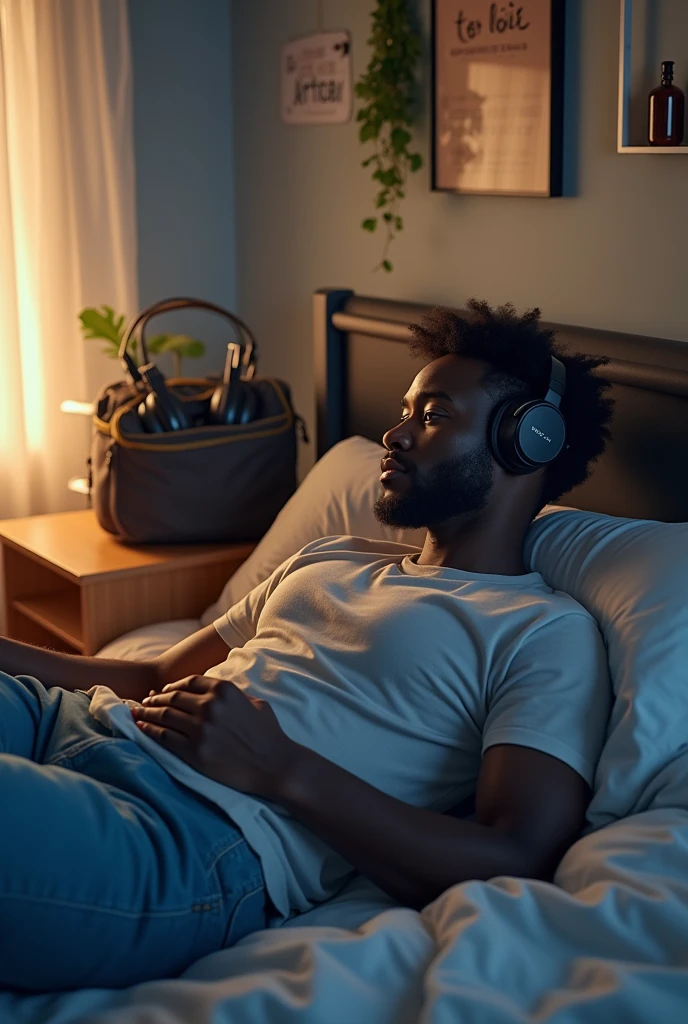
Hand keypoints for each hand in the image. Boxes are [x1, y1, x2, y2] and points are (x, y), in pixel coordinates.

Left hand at [131, 675, 297, 799]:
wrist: (275, 764)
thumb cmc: (269, 735)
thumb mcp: (254, 703)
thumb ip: (232, 695)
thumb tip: (211, 693)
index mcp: (224, 690)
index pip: (187, 682)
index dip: (171, 686)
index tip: (162, 692)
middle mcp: (209, 705)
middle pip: (172, 697)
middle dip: (154, 700)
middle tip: (143, 703)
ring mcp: (201, 729)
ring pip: (164, 715)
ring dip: (146, 713)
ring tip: (136, 714)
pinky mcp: (195, 752)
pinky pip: (164, 737)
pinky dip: (149, 731)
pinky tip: (140, 729)